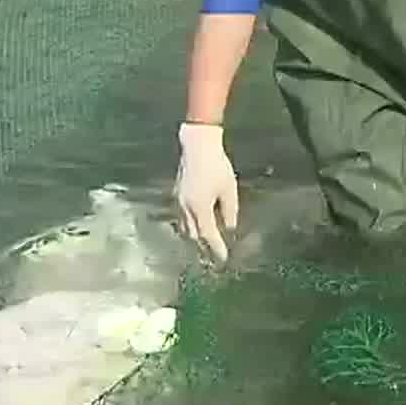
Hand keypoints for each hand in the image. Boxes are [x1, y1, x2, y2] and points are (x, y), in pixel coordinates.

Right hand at [174, 123, 238, 262]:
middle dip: (203, 246)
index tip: (223, 259)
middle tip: (214, 255)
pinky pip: (182, 217)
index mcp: (200, 208)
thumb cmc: (217, 166)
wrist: (197, 145)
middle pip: (193, 234)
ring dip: (195, 237)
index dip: (216, 248)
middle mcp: (185, 208)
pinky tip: (197, 225)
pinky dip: (190, 225)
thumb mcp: (229, 190)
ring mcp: (178, 201)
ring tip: (205, 243)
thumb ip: (229, 211)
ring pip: (185, 227)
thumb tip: (229, 228)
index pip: (208, 235)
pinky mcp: (176, 194)